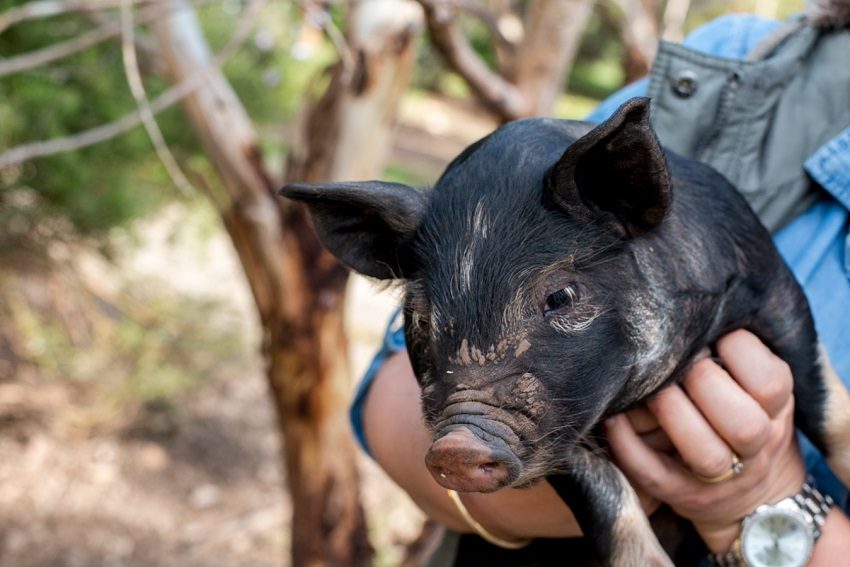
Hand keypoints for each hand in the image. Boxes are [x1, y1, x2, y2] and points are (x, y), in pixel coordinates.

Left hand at [605, 329, 805, 552]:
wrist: (751, 490)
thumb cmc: (740, 409)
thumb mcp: (753, 380)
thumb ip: (733, 349)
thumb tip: (688, 301)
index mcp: (776, 407)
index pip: (770, 383)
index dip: (738, 351)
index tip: (711, 334)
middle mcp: (758, 446)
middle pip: (744, 424)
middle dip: (702, 383)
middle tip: (676, 360)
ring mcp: (723, 479)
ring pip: (706, 455)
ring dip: (671, 414)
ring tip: (647, 388)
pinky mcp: (683, 496)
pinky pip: (654, 475)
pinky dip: (629, 447)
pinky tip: (613, 418)